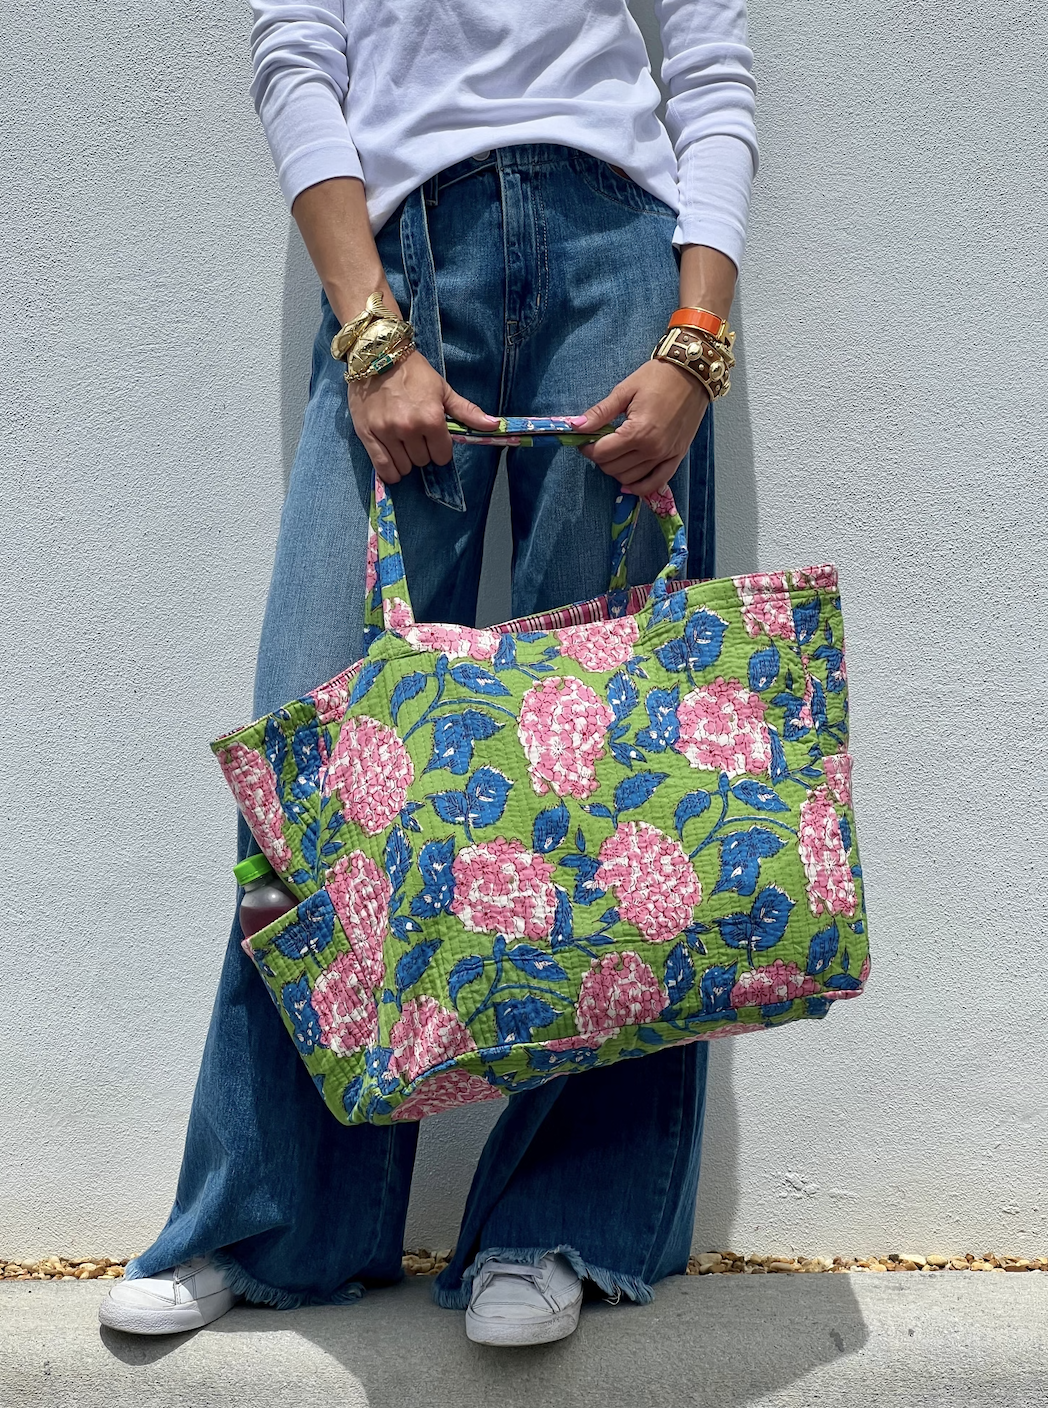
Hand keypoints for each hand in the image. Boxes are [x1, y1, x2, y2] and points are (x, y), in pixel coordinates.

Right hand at [347, 351, 498, 483]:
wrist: (377, 356)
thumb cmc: (414, 373)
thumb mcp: (443, 390)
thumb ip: (467, 412)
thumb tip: (494, 425)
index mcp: (431, 419)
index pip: (442, 456)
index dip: (440, 449)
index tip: (434, 439)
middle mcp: (409, 428)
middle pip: (422, 461)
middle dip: (422, 452)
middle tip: (416, 437)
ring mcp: (386, 432)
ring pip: (403, 466)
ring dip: (406, 460)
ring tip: (403, 445)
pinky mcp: (367, 434)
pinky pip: (382, 467)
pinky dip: (390, 471)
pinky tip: (393, 466)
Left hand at [573, 359, 710, 497]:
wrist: (692, 373)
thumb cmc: (659, 377)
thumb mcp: (624, 390)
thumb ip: (600, 413)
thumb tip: (576, 426)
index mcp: (637, 431)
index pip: (602, 453)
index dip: (587, 448)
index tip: (585, 440)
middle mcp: (652, 449)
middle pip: (613, 468)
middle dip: (600, 458)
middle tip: (599, 443)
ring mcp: (666, 455)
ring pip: (630, 478)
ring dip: (616, 470)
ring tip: (615, 453)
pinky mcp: (677, 457)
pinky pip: (655, 483)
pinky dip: (639, 487)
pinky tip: (629, 482)